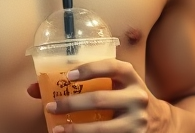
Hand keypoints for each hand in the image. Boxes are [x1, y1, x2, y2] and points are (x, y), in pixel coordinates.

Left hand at [26, 59, 170, 131]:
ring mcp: (138, 121)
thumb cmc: (126, 98)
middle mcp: (137, 97)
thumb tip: (33, 88)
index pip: (112, 67)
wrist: (161, 122)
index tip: (69, 76)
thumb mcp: (114, 85)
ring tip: (57, 130)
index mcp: (131, 77)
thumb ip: (82, 82)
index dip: (90, 69)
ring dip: (76, 130)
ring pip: (103, 128)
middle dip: (72, 104)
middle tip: (51, 107)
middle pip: (100, 100)